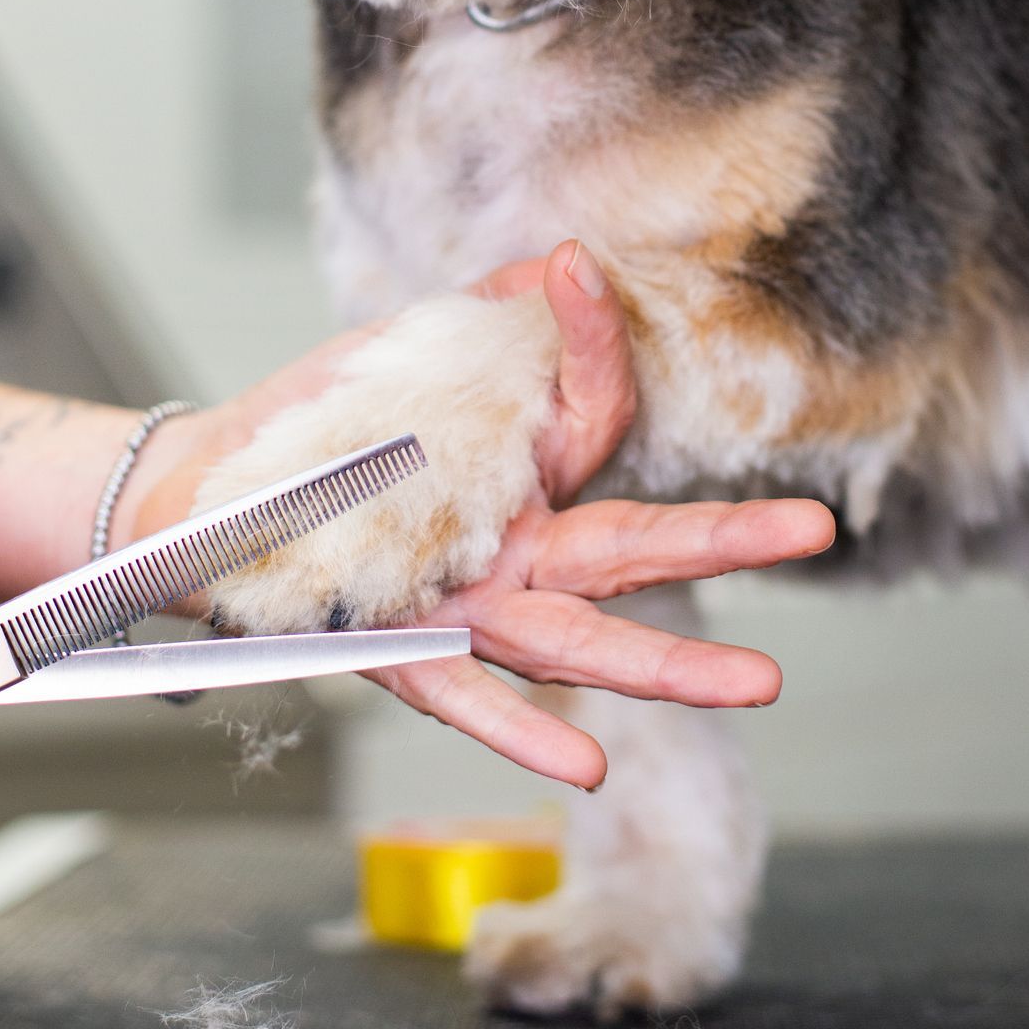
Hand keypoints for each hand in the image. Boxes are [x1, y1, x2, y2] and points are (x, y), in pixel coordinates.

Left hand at [364, 242, 834, 788]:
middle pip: (629, 549)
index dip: (593, 343)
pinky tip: (587, 767)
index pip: (593, 416)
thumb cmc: (320, 431)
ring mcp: (465, 606)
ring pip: (578, 640)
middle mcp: (512, 551)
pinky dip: (521, 732)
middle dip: (726, 539)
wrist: (211, 500)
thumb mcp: (408, 359)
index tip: (574, 267)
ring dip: (669, 663)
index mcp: (522, 474)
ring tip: (758, 680)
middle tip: (817, 528)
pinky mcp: (397, 651)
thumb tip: (562, 261)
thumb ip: (489, 321)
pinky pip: (465, 695)